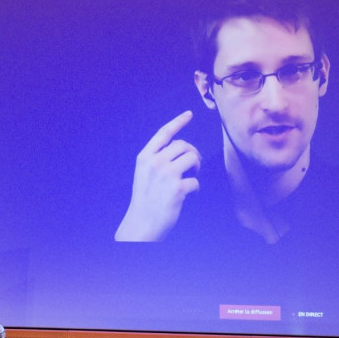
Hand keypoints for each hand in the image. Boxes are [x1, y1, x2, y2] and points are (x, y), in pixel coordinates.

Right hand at [115, 111, 200, 240]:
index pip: (164, 133)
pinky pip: (196, 181)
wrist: (142, 223)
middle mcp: (155, 163)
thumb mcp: (144, 173)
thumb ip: (157, 159)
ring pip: (192, 158)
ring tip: (192, 177)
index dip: (178, 122)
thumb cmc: (145, 198)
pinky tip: (190, 194)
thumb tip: (181, 148)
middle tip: (194, 165)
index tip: (189, 114)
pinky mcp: (177, 189)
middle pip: (183, 145)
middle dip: (192, 153)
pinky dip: (196, 188)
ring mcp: (166, 175)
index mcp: (144, 157)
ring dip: (196, 167)